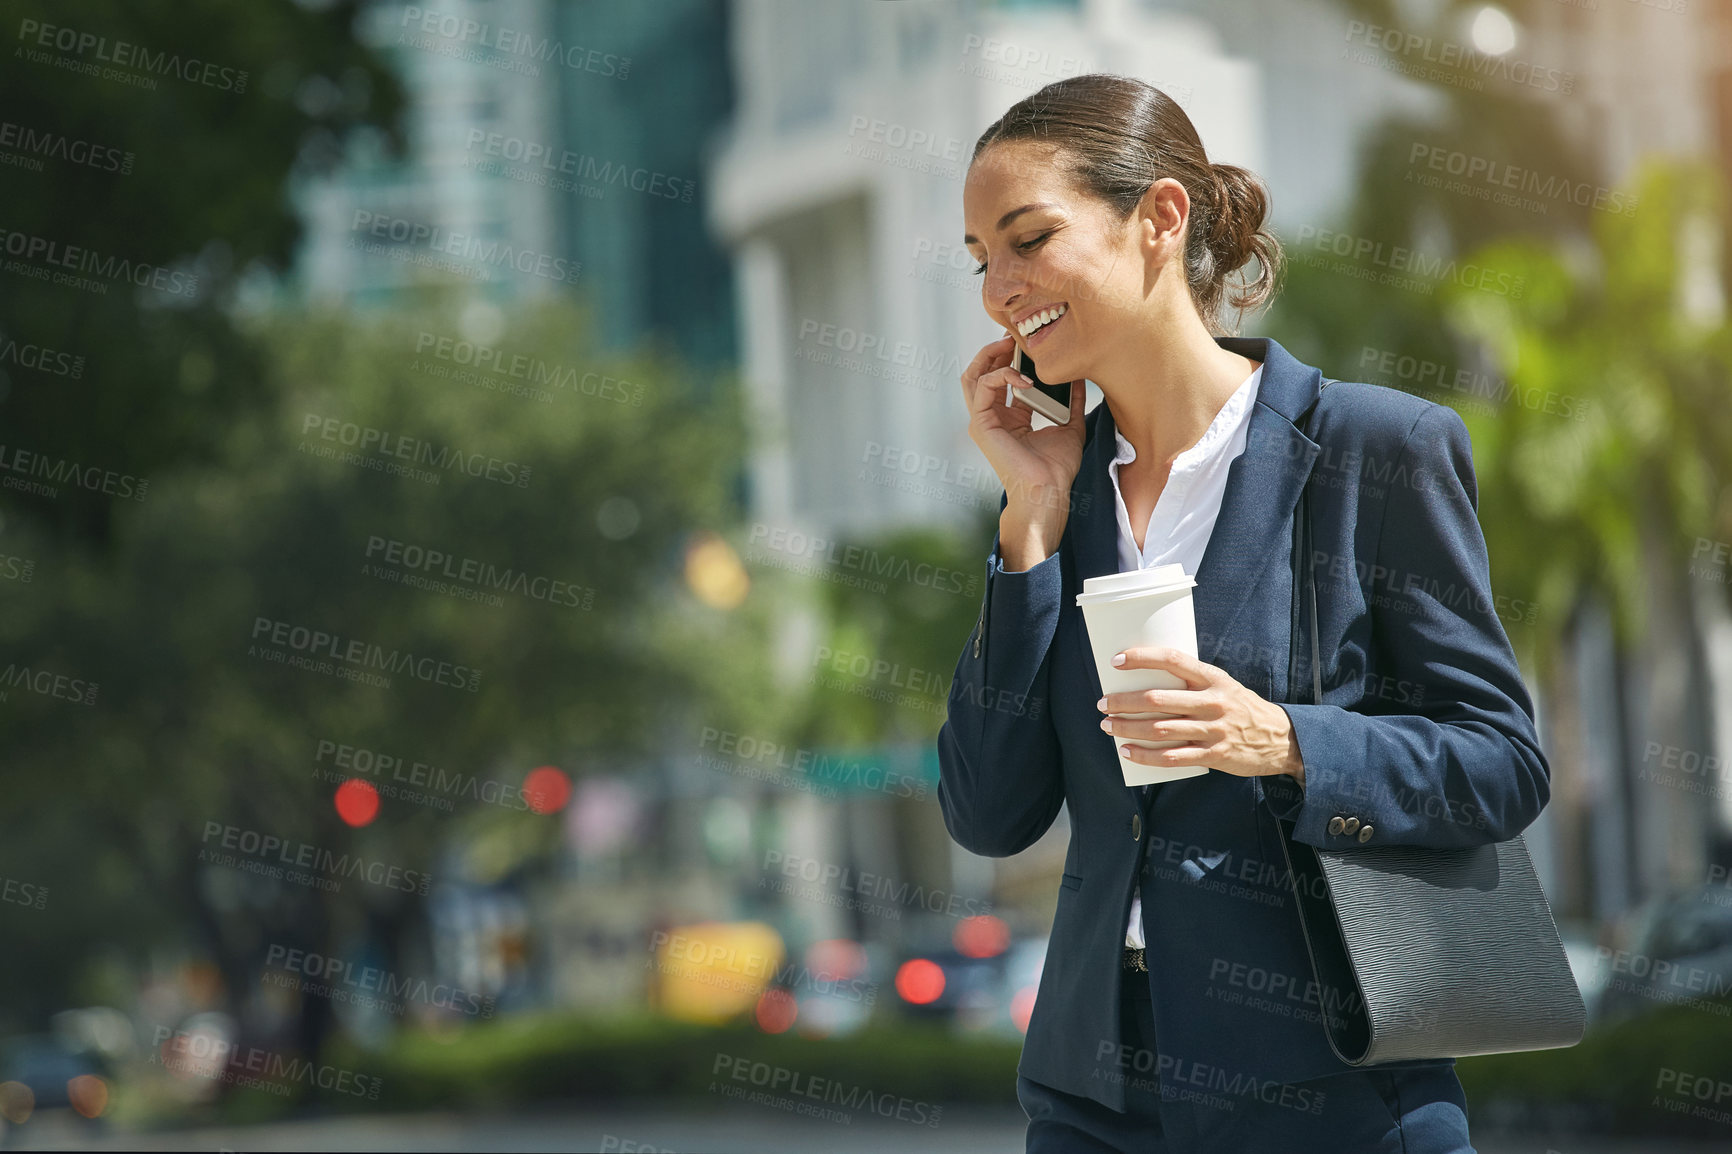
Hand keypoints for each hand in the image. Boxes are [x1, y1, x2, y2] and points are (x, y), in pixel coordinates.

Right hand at [958, 333, 1086, 527]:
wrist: (1048, 491)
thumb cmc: (1057, 468)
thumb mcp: (1070, 425)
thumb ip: (1073, 401)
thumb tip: (1080, 376)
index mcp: (1010, 417)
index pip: (1002, 378)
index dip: (1013, 357)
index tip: (1031, 344)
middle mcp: (993, 417)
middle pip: (981, 372)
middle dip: (995, 350)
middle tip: (1015, 337)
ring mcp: (984, 421)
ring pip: (972, 375)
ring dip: (990, 355)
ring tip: (1010, 345)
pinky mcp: (981, 424)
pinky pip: (983, 387)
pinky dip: (1001, 375)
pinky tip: (1024, 377)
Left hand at [1097, 647, 1304, 783]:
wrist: (1280, 739)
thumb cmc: (1241, 707)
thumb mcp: (1222, 684)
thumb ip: (1191, 682)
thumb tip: (1146, 679)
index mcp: (1212, 678)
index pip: (1171, 659)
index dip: (1141, 658)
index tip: (1116, 661)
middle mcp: (1211, 702)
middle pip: (1157, 700)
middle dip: (1123, 702)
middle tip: (1103, 703)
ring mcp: (1212, 730)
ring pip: (1159, 729)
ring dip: (1127, 728)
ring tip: (1108, 726)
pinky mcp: (1213, 755)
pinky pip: (1171, 757)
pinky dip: (1145, 756)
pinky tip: (1127, 752)